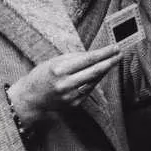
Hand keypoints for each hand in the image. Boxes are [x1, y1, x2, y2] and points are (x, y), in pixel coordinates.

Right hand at [6, 44, 120, 127]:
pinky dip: (95, 81)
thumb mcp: (54, 62)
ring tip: (111, 62)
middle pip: (95, 71)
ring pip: (94, 81)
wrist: (31, 98)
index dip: (104, 53)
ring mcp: (71, 95)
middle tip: (120, 54)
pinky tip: (99, 74)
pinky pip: (89, 90)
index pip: (88, 59)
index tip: (115, 47)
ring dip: (105, 71)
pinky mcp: (74, 104)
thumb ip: (74, 58)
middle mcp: (66, 84)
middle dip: (110, 61)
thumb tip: (94, 54)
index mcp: (60, 70)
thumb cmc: (42, 76)